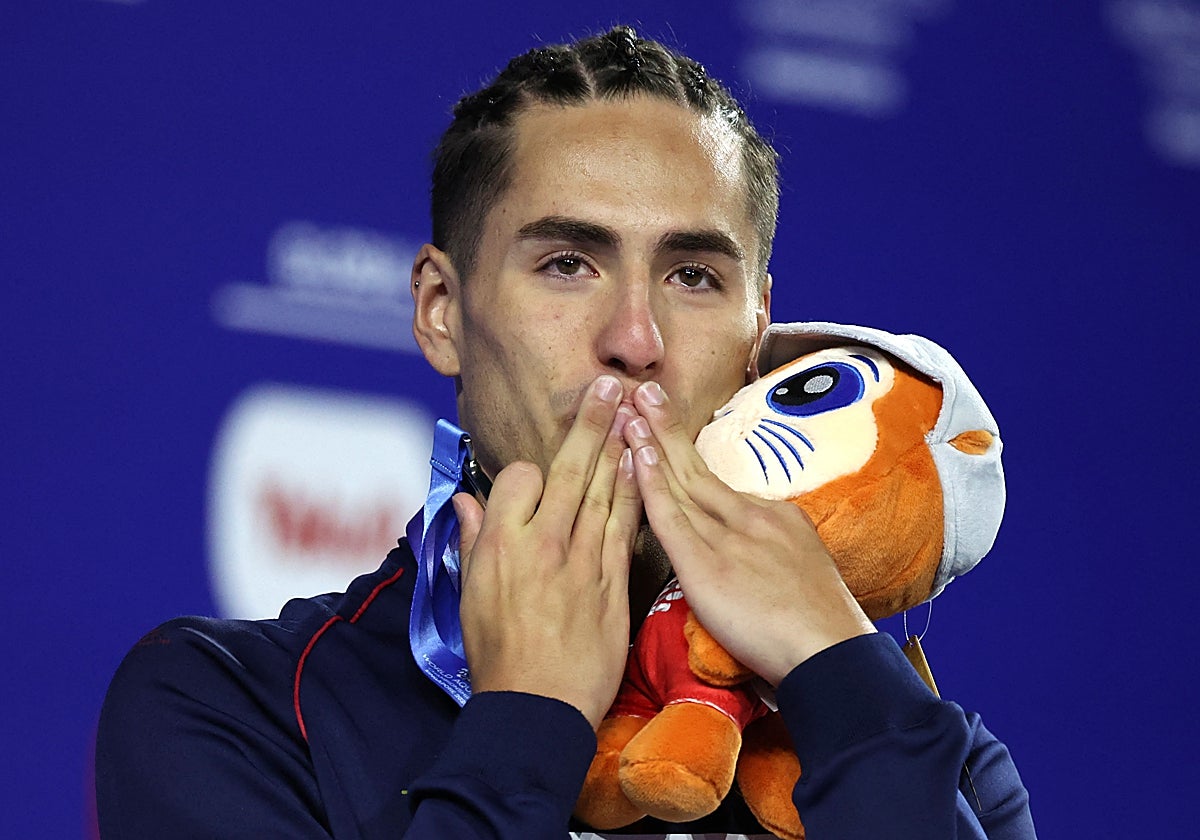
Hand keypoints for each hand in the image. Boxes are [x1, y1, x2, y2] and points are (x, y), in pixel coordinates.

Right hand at [452, 376, 642, 727]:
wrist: (537, 709)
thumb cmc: (497, 656)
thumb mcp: (468, 596)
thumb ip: (471, 541)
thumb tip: (464, 502)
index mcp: (501, 544)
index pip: (519, 478)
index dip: (529, 471)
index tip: (537, 474)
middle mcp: (542, 543)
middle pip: (570, 470)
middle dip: (590, 423)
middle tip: (608, 386)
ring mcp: (582, 560)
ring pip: (604, 491)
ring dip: (619, 447)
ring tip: (632, 411)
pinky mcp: (613, 582)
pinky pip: (626, 526)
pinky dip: (635, 492)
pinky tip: (645, 467)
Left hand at [623, 381, 874, 684]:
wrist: (833, 655)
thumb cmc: (820, 633)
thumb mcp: (804, 573)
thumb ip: (772, 557)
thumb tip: (751, 558)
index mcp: (774, 520)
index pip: (716, 485)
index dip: (685, 455)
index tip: (664, 426)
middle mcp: (750, 518)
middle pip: (698, 468)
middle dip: (667, 427)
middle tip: (643, 390)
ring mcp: (729, 538)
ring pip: (681, 483)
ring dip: (651, 443)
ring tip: (629, 408)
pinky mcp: (707, 565)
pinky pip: (672, 517)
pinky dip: (651, 483)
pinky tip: (636, 454)